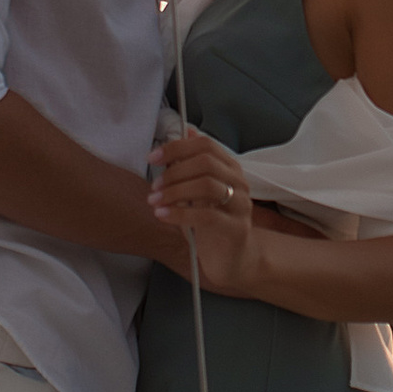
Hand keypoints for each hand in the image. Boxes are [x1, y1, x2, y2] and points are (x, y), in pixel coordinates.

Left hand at [149, 128, 257, 292]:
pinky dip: (179, 213)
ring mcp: (239, 205)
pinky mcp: (235, 228)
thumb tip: (185, 132)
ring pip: (206, 185)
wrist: (233, 259)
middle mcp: (238, 182)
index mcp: (229, 169)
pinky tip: (163, 216)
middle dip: (174, 172)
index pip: (205, 145)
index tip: (153, 158)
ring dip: (174, 191)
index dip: (176, 147)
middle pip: (206, 162)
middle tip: (154, 186)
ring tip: (155, 201)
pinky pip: (206, 215)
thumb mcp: (197, 192)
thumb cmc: (211, 224)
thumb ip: (191, 164)